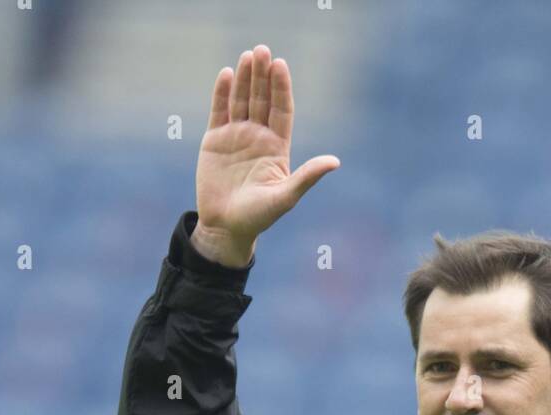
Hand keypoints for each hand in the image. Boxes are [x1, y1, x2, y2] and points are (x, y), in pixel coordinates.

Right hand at [193, 45, 340, 265]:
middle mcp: (258, 137)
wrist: (227, 227)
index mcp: (277, 147)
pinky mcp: (215, 139)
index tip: (281, 66)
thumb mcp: (286, 197)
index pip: (282, 110)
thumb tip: (335, 161)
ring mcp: (236, 136)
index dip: (281, 88)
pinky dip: (221, 93)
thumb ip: (308, 176)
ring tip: (248, 55)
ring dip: (245, 78)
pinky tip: (226, 74)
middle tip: (263, 50)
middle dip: (263, 76)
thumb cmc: (259, 217)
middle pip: (262, 99)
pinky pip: (219, 110)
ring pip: (241, 100)